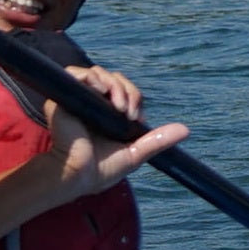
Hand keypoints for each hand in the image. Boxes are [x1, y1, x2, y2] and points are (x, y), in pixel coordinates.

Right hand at [29, 65, 186, 199]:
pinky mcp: (62, 97)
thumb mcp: (135, 152)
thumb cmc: (101, 169)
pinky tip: (101, 90)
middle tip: (129, 113)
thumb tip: (186, 130)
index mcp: (107, 113)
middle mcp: (93, 103)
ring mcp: (78, 98)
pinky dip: (91, 77)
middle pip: (116, 79)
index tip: (137, 118)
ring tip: (119, 106)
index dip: (135, 97)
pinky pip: (75, 73)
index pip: (126, 90)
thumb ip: (158, 140)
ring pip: (99, 73)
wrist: (77, 176)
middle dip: (129, 91)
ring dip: (115, 84)